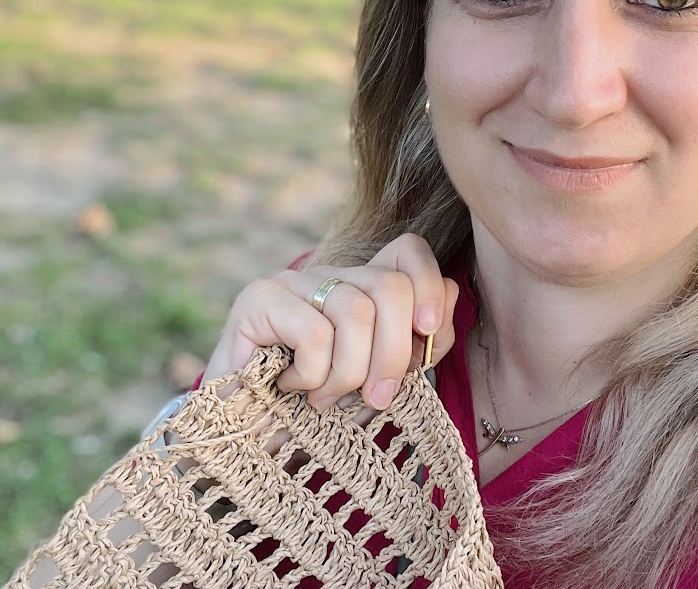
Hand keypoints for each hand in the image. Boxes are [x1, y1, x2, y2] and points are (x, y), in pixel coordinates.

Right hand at [202, 233, 458, 410]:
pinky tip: (292, 385)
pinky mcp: (257, 299)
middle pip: (389, 286)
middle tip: (376, 398)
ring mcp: (292, 282)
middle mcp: (330, 274)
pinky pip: (315, 332)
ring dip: (348, 374)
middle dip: (393, 353)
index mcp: (362, 286)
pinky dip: (314, 375)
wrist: (248, 446)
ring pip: (355, 311)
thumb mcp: (384, 379)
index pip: (408, 251)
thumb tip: (450, 292)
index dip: (428, 286)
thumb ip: (422, 340)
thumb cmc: (321, 413)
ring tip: (324, 398)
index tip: (429, 334)